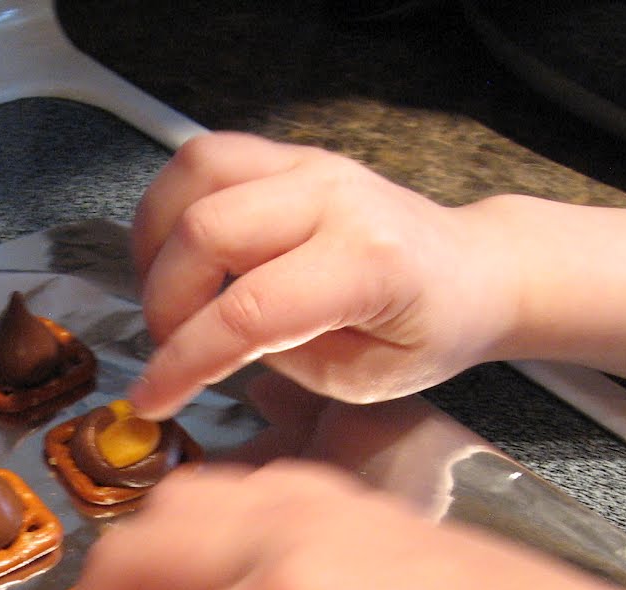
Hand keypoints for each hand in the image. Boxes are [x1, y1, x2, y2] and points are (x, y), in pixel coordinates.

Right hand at [128, 132, 515, 418]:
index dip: (184, 361)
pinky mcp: (288, 156)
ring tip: (163, 297)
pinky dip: (170, 207)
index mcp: (368, 265)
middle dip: (165, 303)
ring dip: (156, 243)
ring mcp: (308, 166)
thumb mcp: (363, 379)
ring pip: (194, 176)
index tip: (151, 397)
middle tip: (167, 350)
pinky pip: (204, 160)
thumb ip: (282, 357)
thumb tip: (205, 345)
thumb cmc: (427, 331)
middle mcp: (334, 198)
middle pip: (206, 232)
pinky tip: (174, 256)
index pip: (248, 311)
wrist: (473, 269)